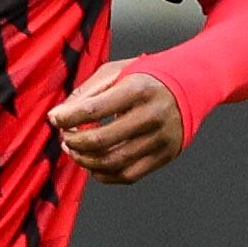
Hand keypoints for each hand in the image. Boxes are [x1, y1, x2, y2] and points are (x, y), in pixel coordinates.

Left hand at [50, 62, 186, 184]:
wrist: (192, 84)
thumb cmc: (148, 76)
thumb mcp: (117, 71)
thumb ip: (87, 92)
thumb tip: (58, 115)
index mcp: (138, 88)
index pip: (94, 109)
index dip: (68, 118)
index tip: (55, 119)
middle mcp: (152, 115)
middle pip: (101, 140)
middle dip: (75, 142)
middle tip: (65, 137)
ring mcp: (160, 139)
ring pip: (113, 163)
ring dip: (85, 161)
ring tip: (75, 151)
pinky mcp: (165, 155)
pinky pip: (128, 175)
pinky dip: (104, 174)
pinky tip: (93, 164)